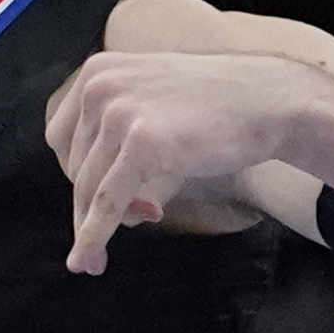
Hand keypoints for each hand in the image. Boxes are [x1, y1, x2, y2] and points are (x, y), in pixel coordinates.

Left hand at [45, 50, 318, 274]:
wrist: (271, 100)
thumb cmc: (215, 107)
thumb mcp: (148, 99)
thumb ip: (111, 133)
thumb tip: (82, 201)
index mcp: (95, 72)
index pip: (62, 138)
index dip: (78, 173)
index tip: (98, 196)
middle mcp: (99, 86)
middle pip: (74, 166)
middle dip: (98, 197)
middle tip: (142, 213)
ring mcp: (119, 112)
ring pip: (87, 187)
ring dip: (107, 218)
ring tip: (147, 220)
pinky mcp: (142, 142)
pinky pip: (106, 201)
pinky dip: (93, 235)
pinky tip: (88, 260)